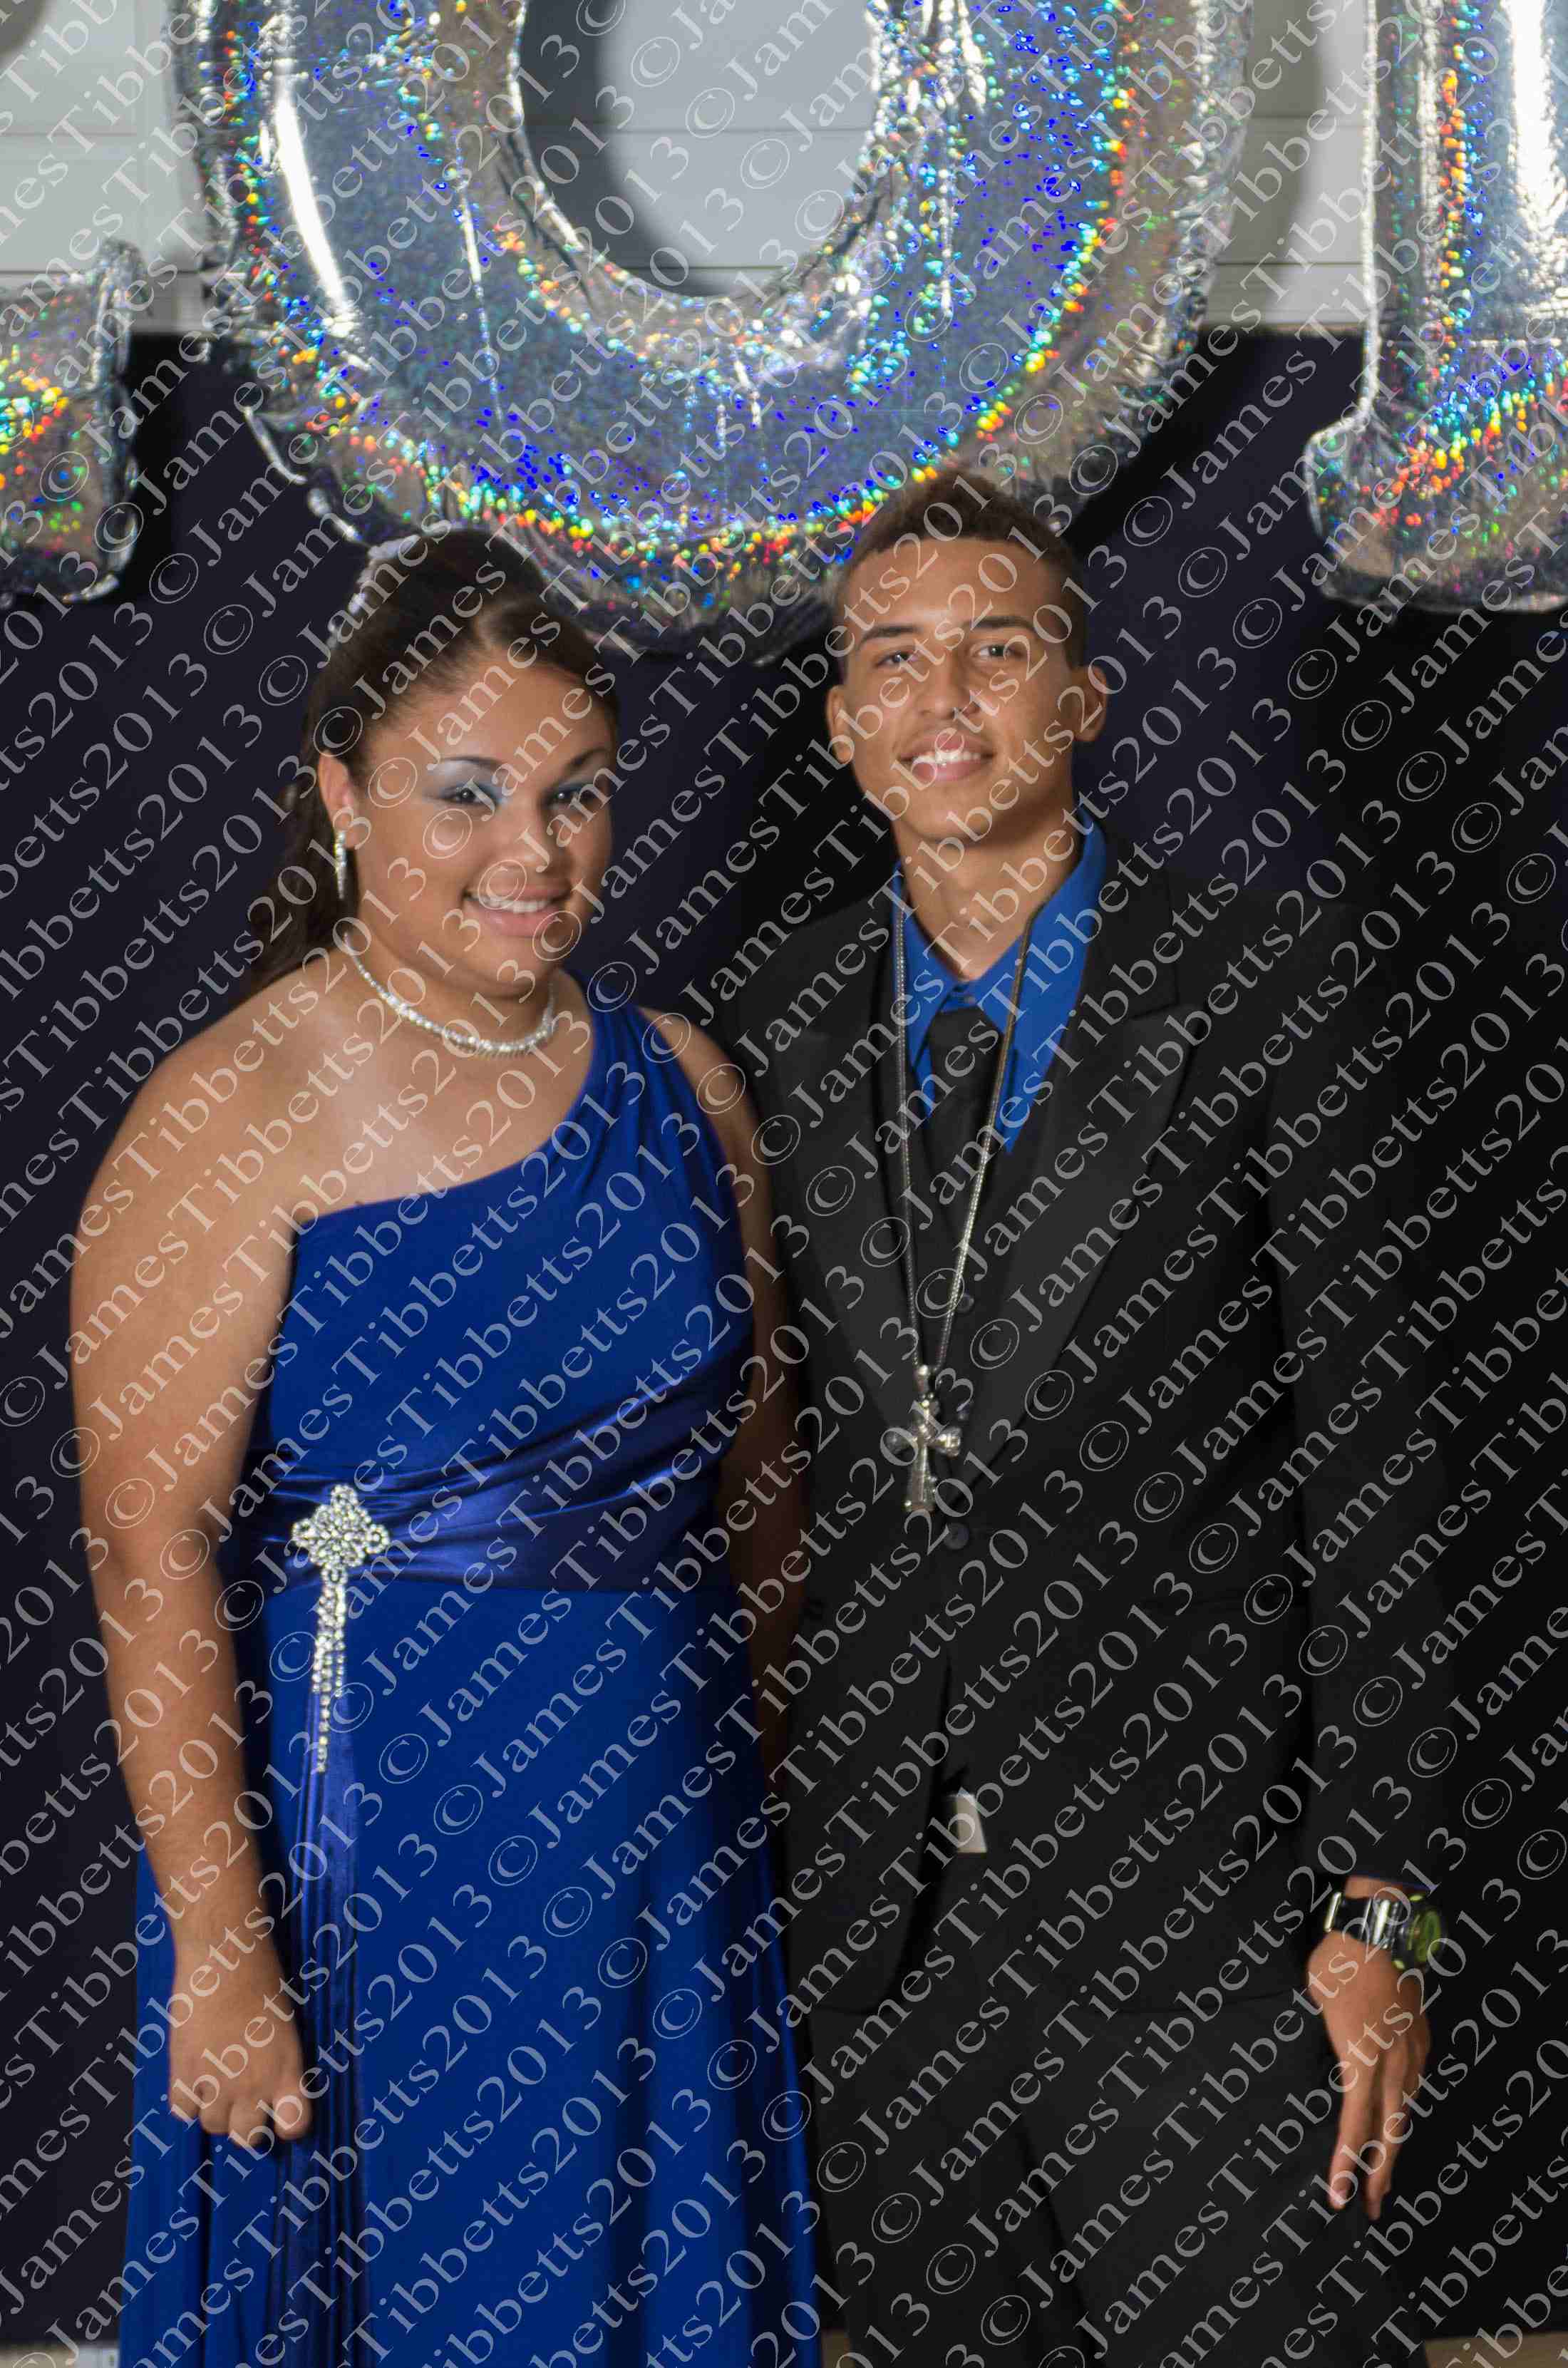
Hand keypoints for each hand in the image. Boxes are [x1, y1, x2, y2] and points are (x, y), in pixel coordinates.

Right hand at [169, 1935, 312, 2148]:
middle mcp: (253, 2085)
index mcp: (287, 2070)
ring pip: (212, 2126)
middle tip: (244, 2100)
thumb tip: (269, 2091)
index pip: (294, 2125)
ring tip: (218, 2081)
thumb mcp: (284, 2026)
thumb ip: (277, 2065)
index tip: (282, 2117)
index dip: (287, 2125)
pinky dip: (187, 2099)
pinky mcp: (183, 2072)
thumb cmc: (262, 1979)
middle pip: (247, 2137)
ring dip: (215, 2110)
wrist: (224, 1955)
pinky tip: (195, 2076)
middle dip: (247, 2124)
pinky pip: (182, 2110)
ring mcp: (216, 2082)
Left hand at [1306, 1921, 1428, 2219]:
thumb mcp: (1315, 2003)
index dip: (1347, 2164)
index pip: (1355, 2125)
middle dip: (1379, 2175)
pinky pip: (1414, 2081)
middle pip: (1390, 2132)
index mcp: (1362, 2059)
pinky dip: (1404, 2106)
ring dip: (1393, 2143)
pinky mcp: (1421, 2036)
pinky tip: (1398, 2115)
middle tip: (1369, 2208)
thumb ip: (1325, 2040)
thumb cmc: (1337, 1963)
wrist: (1379, 1927)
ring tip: (1383, 2172)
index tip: (1339, 2197)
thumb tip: (1321, 2056)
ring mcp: (1412, 2050)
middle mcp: (1393, 2063)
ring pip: (1405, 2109)